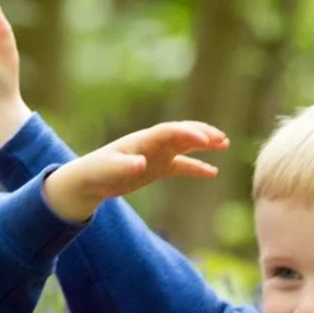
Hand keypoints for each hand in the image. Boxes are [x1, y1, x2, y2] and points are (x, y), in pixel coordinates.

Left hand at [42, 120, 229, 223]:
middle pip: (182, 133)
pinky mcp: (157, 168)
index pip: (169, 132)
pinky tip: (213, 172)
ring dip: (204, 144)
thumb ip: (125, 166)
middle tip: (221, 138)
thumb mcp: (109, 170)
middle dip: (201, 133)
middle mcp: (153, 144)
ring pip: (185, 145)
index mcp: (142, 140)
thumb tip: (140, 163)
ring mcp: (157, 155)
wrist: (89, 180)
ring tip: (224, 143)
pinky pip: (182, 166)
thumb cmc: (97, 172)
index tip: (205, 139)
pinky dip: (197, 167)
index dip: (187, 133)